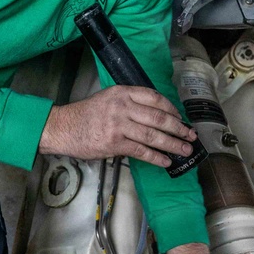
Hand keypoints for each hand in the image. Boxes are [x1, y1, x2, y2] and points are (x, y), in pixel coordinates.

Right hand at [39, 87, 195, 166]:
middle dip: (179, 128)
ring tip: (184, 150)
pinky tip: (166, 161)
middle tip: (190, 135)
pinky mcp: (114, 143)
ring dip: (173, 144)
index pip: (155, 98)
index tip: (180, 118)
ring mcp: (119, 125)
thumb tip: (155, 116)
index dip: (172, 109)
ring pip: (153, 135)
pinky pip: (141, 151)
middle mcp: (122, 106)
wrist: (63, 128)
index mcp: (123, 92)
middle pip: (159, 117)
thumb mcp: (108, 99)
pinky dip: (156, 157)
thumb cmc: (86, 115)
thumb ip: (129, 103)